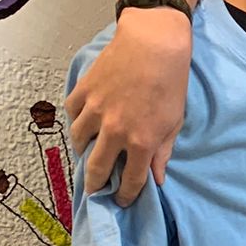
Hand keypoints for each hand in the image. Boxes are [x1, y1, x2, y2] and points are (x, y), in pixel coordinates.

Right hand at [66, 9, 194, 204]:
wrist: (152, 44)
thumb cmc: (170, 83)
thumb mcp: (174, 122)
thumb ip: (163, 153)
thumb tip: (157, 178)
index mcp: (140, 142)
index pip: (130, 180)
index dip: (126, 195)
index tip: (123, 201)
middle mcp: (114, 131)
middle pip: (97, 168)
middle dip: (95, 185)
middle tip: (94, 191)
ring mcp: (94, 111)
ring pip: (80, 141)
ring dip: (84, 150)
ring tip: (89, 153)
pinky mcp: (82, 91)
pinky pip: (72, 114)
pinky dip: (76, 121)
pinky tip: (83, 123)